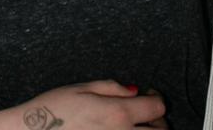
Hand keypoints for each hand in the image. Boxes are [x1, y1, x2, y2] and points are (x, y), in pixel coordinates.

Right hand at [11, 80, 165, 129]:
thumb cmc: (53, 109)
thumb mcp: (82, 87)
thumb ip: (112, 88)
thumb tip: (133, 90)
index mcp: (117, 113)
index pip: (157, 107)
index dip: (156, 98)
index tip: (149, 94)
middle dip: (159, 122)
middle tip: (147, 114)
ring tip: (137, 127)